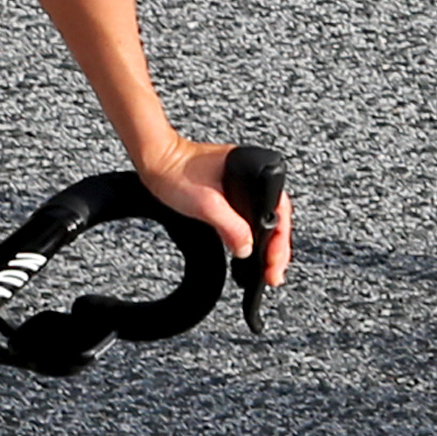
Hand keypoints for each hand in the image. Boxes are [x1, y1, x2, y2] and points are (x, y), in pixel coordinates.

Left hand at [140, 134, 296, 295]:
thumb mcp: (207, 205)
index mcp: (257, 172)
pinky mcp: (228, 192)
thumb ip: (231, 227)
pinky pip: (249, 216)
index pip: (280, 212)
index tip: (274, 266)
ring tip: (267, 269)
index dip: (280, 243)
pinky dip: (253, 236)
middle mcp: (253, 176)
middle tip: (273, 275)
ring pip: (264, 219)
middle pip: (277, 217)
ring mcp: (241, 184)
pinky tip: (250, 249)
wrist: (155, 160)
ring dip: (267, 244)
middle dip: (277, 249)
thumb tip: (247, 250)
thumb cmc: (177, 171)